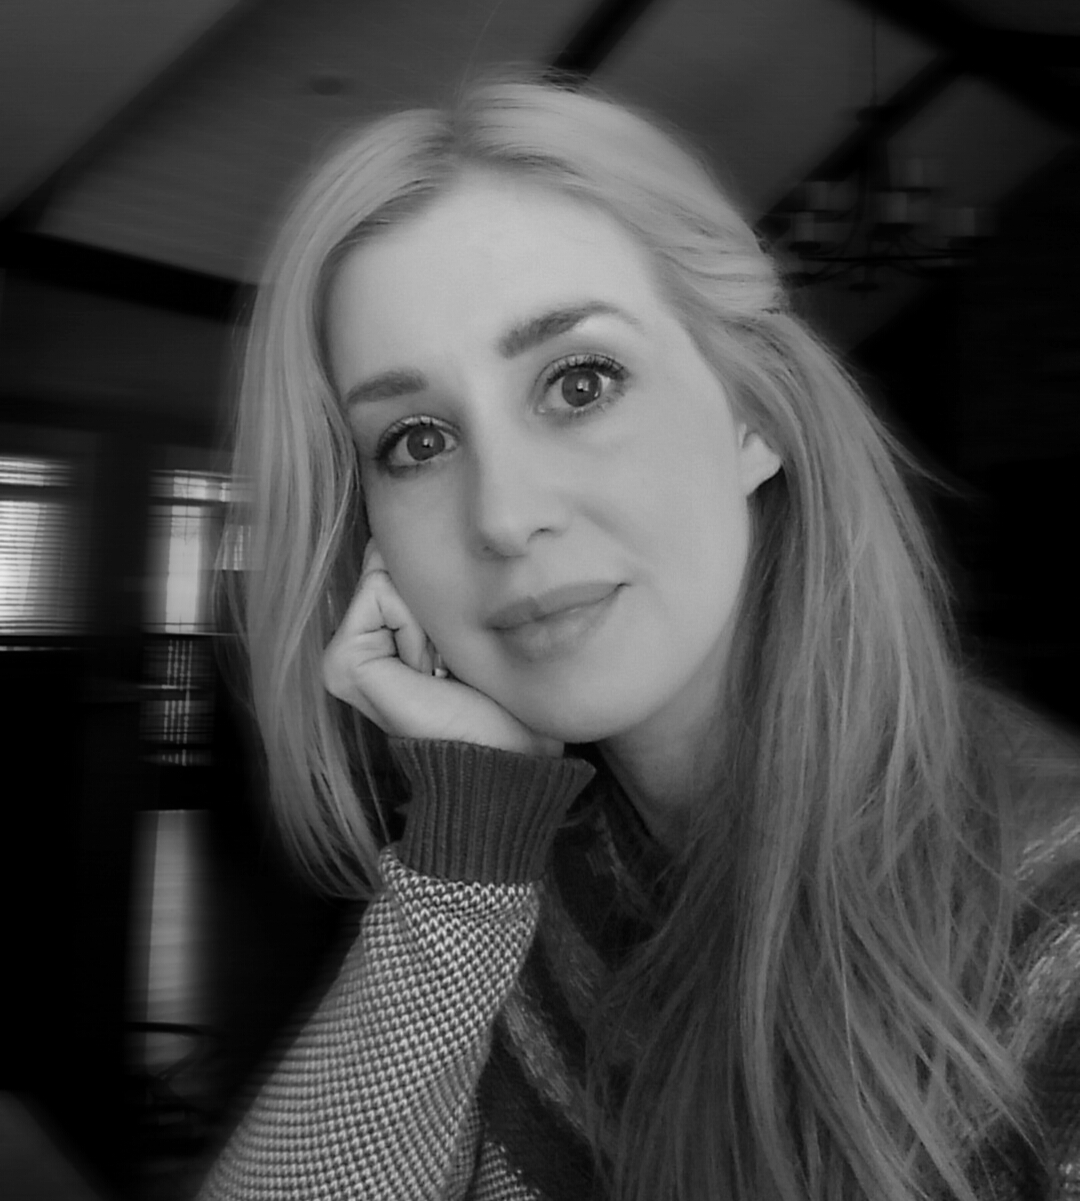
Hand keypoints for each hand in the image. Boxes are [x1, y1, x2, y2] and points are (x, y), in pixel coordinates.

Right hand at [323, 543, 562, 757]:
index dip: (437, 587)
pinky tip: (427, 670)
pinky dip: (415, 625)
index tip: (454, 647)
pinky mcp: (340, 663)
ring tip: (440, 667)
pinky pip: (381, 593)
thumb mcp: (463, 624)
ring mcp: (342, 656)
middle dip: (433, 601)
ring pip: (387, 576)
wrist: (506, 750)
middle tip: (449, 659)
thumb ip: (428, 584)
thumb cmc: (497, 693)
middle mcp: (356, 644)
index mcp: (383, 636)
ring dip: (429, 618)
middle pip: (390, 562)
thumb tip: (397, 535)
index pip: (396, 562)